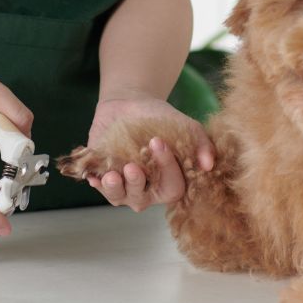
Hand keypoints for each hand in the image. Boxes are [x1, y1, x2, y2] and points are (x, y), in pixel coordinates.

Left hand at [85, 92, 214, 210]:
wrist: (130, 104)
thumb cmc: (160, 118)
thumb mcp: (183, 126)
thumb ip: (199, 143)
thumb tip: (208, 164)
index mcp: (169, 182)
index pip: (172, 186)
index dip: (167, 168)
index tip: (159, 142)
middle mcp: (146, 190)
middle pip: (142, 198)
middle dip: (137, 184)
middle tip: (132, 167)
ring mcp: (124, 186)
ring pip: (119, 197)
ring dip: (115, 188)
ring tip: (112, 175)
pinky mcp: (103, 177)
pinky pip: (100, 187)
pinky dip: (96, 183)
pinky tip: (94, 177)